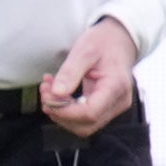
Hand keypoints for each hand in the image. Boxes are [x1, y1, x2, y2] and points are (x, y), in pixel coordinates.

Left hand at [42, 17, 138, 135]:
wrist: (120, 39)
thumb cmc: (105, 42)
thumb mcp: (84, 50)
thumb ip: (70, 72)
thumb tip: (56, 94)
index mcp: (116, 87)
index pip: (89, 113)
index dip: (64, 111)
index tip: (47, 96)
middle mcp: (118, 102)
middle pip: (86, 125)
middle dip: (60, 113)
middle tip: (45, 92)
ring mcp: (114, 107)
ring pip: (84, 125)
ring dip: (61, 112)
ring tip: (49, 89)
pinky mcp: (106, 107)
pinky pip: (84, 117)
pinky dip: (67, 109)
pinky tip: (58, 92)